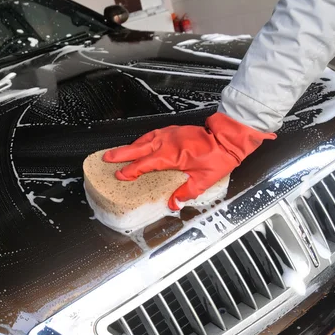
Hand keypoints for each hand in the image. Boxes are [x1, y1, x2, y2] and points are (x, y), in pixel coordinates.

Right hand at [103, 113, 275, 209]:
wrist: (227, 137)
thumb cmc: (218, 156)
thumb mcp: (204, 180)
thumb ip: (186, 192)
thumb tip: (173, 203)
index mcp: (171, 155)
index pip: (144, 165)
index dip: (131, 171)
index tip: (120, 176)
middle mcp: (166, 143)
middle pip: (137, 149)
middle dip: (120, 154)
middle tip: (106, 158)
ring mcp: (168, 135)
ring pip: (143, 141)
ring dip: (129, 147)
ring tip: (117, 153)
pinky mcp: (172, 131)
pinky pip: (151, 135)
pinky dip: (142, 141)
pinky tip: (139, 144)